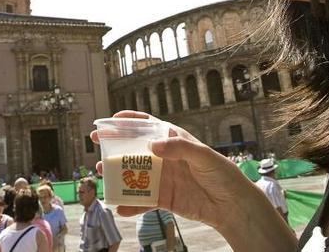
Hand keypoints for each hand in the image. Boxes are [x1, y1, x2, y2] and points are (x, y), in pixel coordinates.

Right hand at [92, 111, 264, 231]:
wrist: (232, 205)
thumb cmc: (221, 173)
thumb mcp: (202, 155)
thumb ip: (178, 148)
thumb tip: (151, 145)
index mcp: (173, 140)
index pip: (147, 126)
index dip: (128, 121)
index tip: (110, 120)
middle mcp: (164, 157)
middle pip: (133, 148)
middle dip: (113, 146)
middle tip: (96, 144)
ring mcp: (162, 178)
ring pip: (133, 174)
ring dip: (116, 174)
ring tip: (101, 175)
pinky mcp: (163, 198)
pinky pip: (142, 201)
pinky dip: (130, 204)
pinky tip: (119, 207)